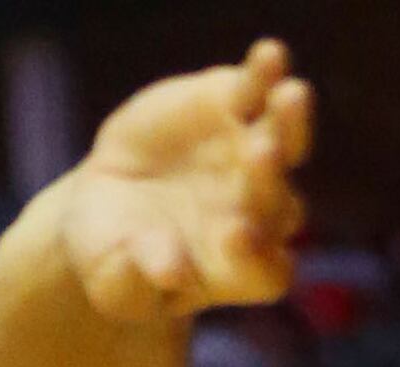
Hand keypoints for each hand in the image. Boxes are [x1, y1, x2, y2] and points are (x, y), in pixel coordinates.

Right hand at [51, 39, 312, 322]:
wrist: (108, 199)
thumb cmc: (112, 254)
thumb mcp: (111, 278)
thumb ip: (139, 277)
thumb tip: (169, 271)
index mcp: (234, 270)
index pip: (262, 272)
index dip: (255, 257)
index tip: (233, 236)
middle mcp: (258, 214)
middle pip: (279, 202)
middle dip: (268, 179)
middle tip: (258, 155)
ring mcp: (255, 158)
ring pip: (285, 141)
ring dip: (290, 120)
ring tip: (288, 96)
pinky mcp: (239, 109)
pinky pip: (261, 91)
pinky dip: (267, 74)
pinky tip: (267, 56)